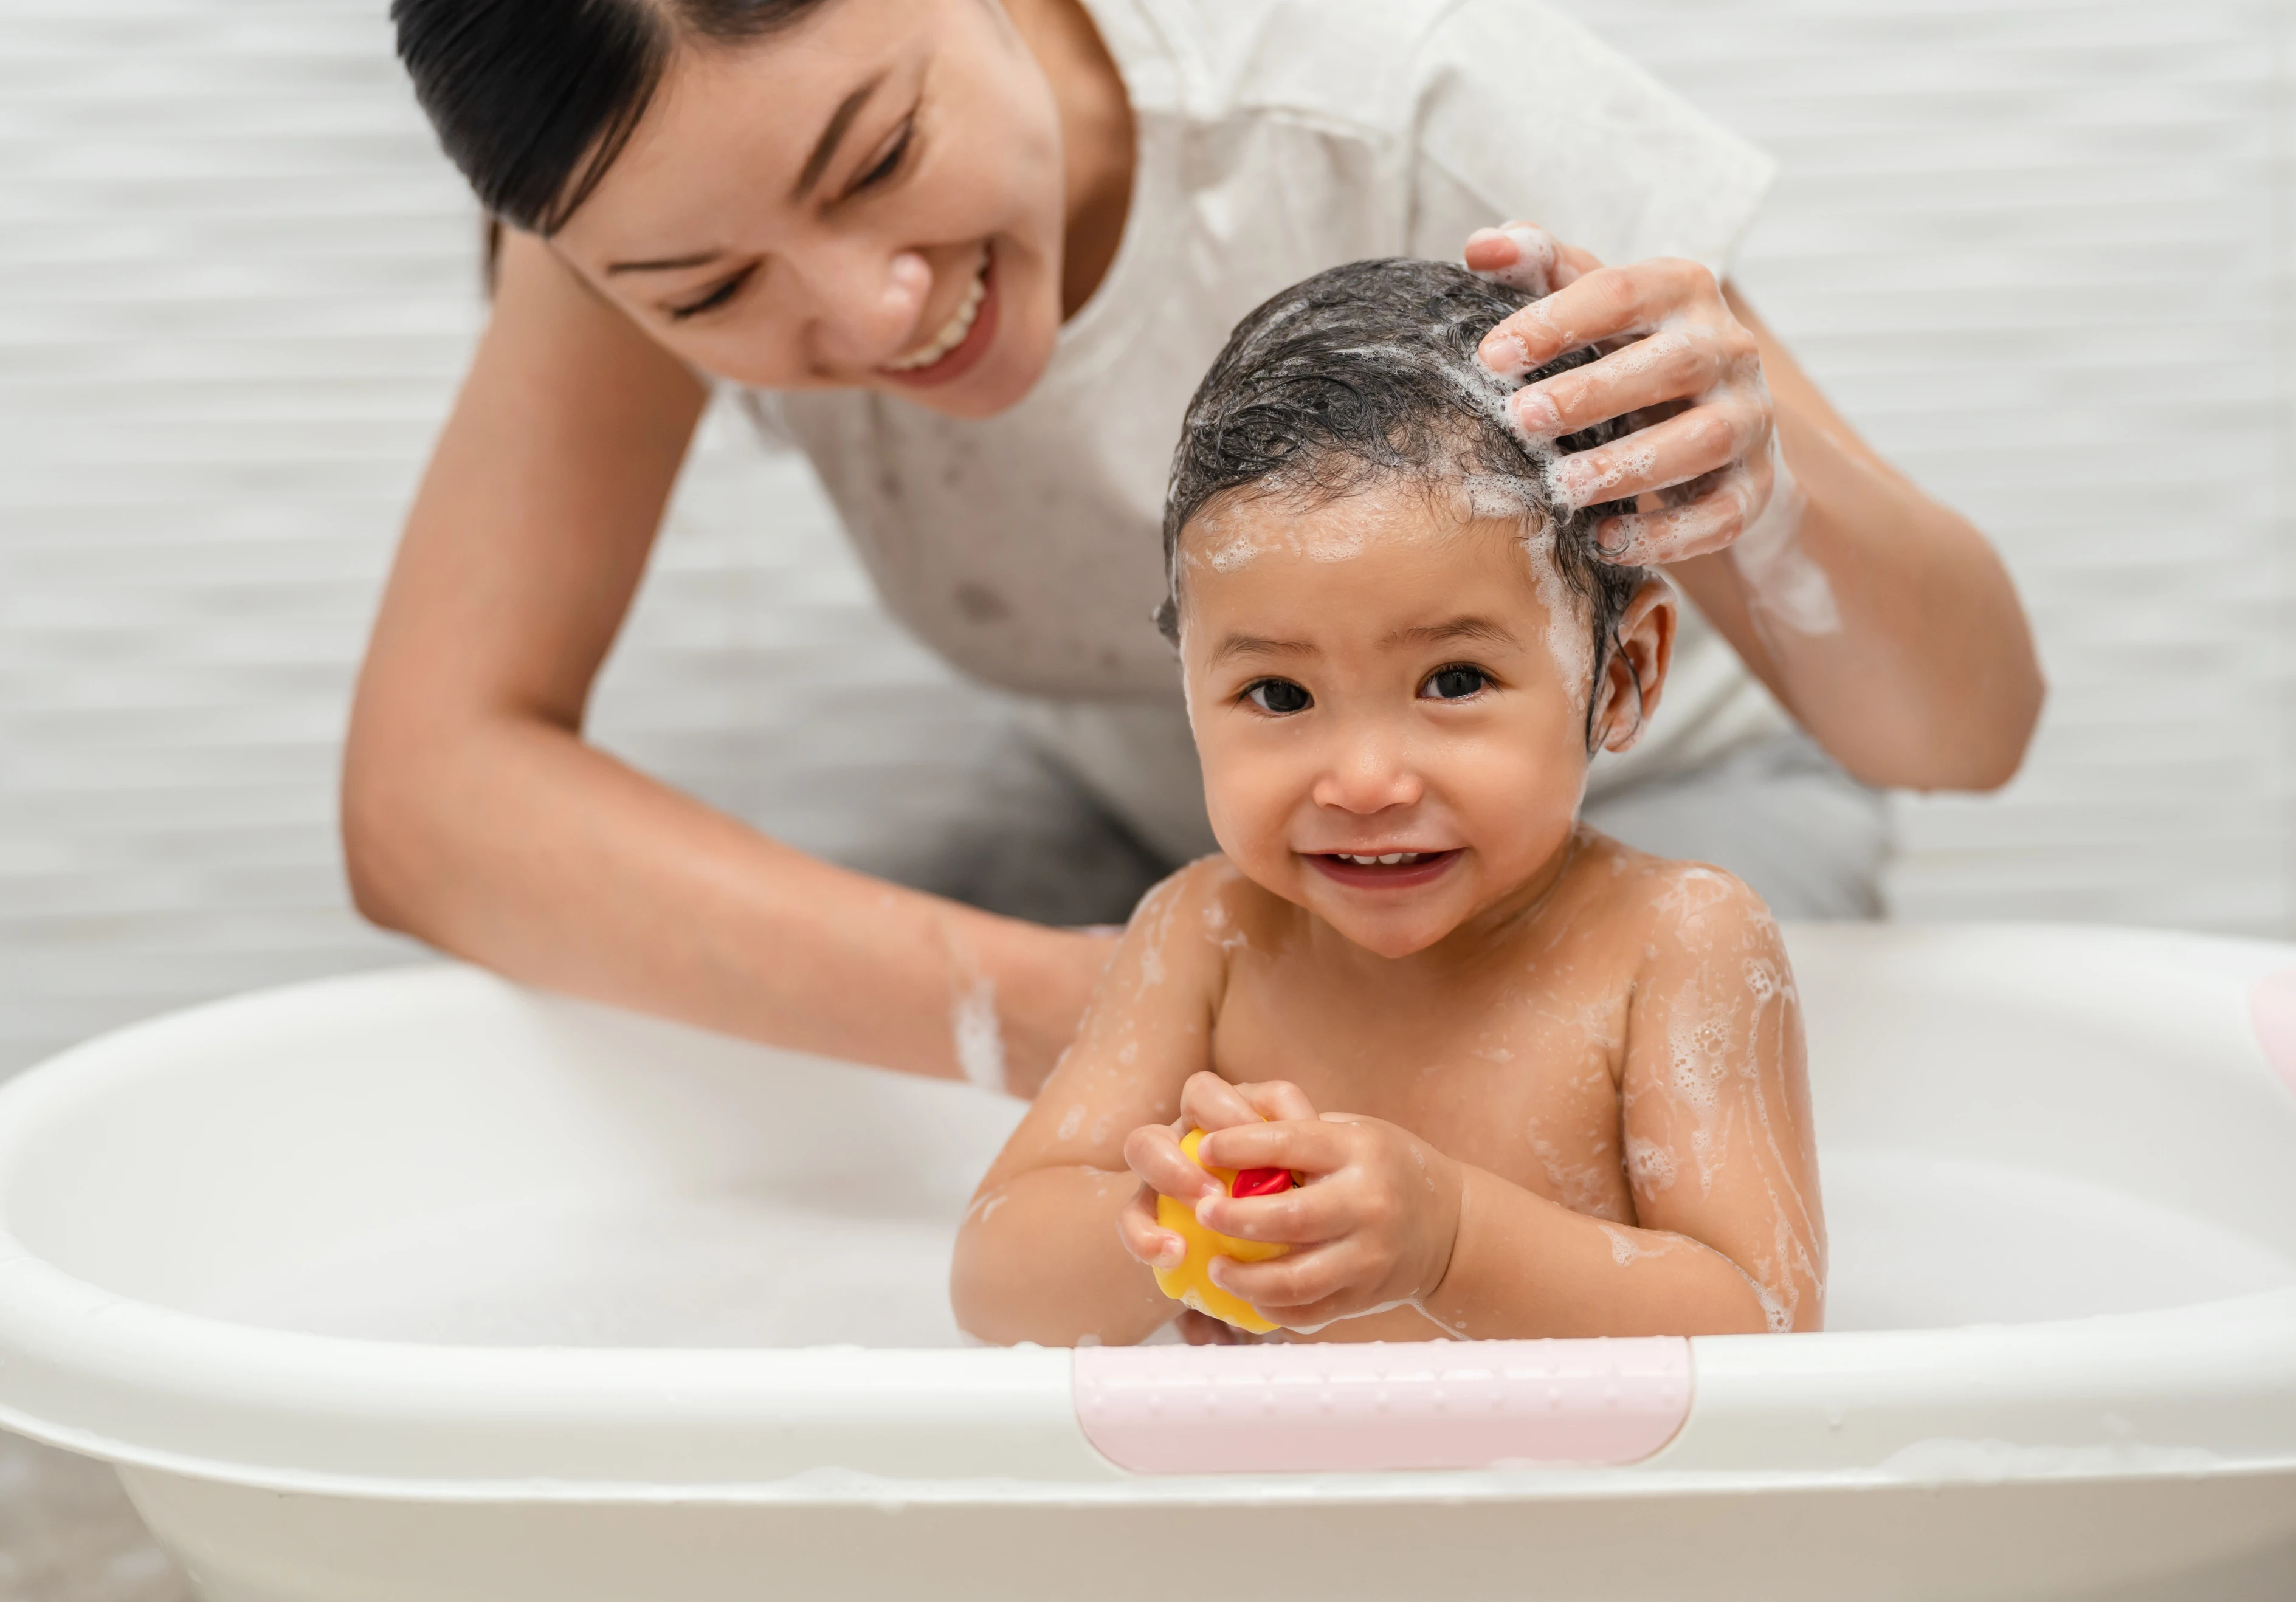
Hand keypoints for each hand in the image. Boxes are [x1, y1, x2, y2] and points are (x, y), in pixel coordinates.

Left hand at [1122, 1072, 1464, 1331]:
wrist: (1449, 1226)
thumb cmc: (1382, 1168)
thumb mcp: (1351, 1132)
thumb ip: (1294, 1130)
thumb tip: (1220, 1133)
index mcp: (1359, 1150)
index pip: (1291, 1142)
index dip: (1240, 1146)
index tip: (1205, 1149)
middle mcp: (1368, 1203)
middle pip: (1290, 1217)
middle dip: (1235, 1218)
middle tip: (1202, 1213)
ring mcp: (1369, 1256)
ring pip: (1295, 1278)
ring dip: (1244, 1277)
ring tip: (1216, 1265)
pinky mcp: (1364, 1297)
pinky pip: (1307, 1312)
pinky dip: (1270, 1307)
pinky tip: (1248, 1294)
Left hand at [1464, 222, 1775, 566]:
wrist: (1717, 418)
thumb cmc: (1633, 350)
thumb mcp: (1593, 302)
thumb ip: (1541, 269)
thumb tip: (1479, 246)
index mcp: (1683, 291)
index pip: (1621, 293)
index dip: (1555, 321)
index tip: (1490, 357)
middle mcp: (1729, 348)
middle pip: (1672, 364)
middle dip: (1592, 394)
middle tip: (1522, 421)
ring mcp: (1750, 418)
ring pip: (1701, 440)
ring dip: (1627, 466)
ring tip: (1560, 487)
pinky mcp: (1755, 486)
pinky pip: (1720, 514)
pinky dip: (1665, 534)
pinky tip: (1605, 541)